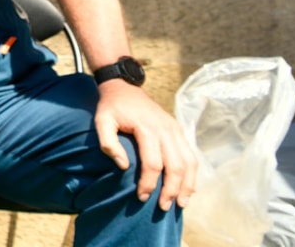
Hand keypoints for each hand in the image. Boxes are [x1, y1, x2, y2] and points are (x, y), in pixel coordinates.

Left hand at [94, 81, 198, 210]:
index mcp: (147, 127)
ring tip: (181, 204)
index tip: (141, 197)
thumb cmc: (111, 107)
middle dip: (171, 190)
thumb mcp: (101, 121)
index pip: (153, 163)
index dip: (149, 183)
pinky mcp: (179, 131)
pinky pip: (191, 155)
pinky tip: (189, 188)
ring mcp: (175, 129)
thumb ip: (108, 143)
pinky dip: (192, 174)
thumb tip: (124, 167)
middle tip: (163, 207)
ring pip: (189, 162)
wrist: (124, 86)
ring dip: (187, 185)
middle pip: (175, 166)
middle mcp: (166, 129)